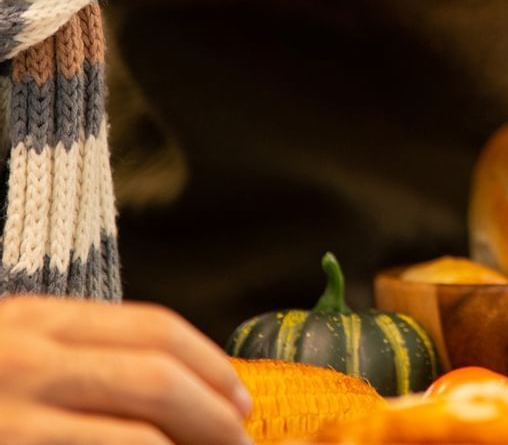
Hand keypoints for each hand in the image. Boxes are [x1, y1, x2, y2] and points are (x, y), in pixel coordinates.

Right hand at [0, 296, 251, 444]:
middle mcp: (27, 360)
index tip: (240, 398)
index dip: (212, 366)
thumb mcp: (15, 354)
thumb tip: (183, 391)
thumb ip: (82, 358)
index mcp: (35, 320)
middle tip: (241, 440)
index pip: (154, 328)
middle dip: (214, 415)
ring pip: (141, 436)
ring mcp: (16, 417)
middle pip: (158, 378)